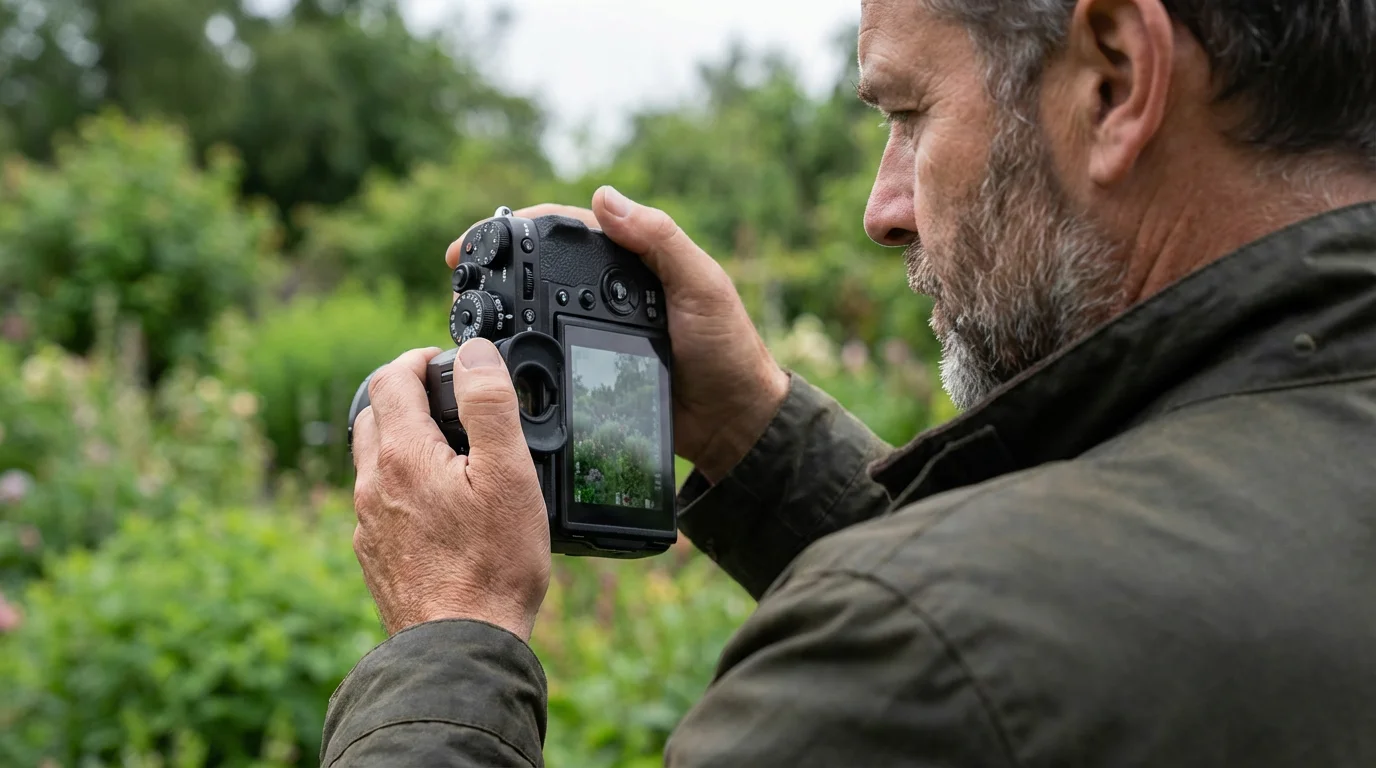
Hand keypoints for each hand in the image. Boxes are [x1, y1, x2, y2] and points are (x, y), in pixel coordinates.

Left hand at [350, 343, 550, 638]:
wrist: (459, 646)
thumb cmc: (491, 565)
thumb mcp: (508, 473)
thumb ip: (489, 404)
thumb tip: (474, 355)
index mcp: (403, 456)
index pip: (391, 380)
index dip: (417, 360)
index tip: (441, 360)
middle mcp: (374, 485)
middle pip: (373, 416)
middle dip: (403, 396)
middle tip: (443, 400)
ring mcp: (369, 524)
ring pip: (372, 462)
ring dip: (399, 441)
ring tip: (444, 450)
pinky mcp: (375, 556)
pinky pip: (378, 503)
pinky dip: (400, 485)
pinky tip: (435, 505)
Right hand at [448, 189, 789, 482]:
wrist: (732, 421)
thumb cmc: (727, 348)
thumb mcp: (700, 285)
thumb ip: (660, 240)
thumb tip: (604, 197)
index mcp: (635, 257)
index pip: (568, 228)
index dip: (519, 227)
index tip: (478, 240)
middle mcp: (610, 288)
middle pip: (542, 266)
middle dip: (497, 265)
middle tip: (457, 277)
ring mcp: (598, 328)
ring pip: (539, 308)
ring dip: (503, 306)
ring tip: (465, 313)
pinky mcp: (592, 366)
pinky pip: (548, 352)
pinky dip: (521, 348)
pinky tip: (496, 355)